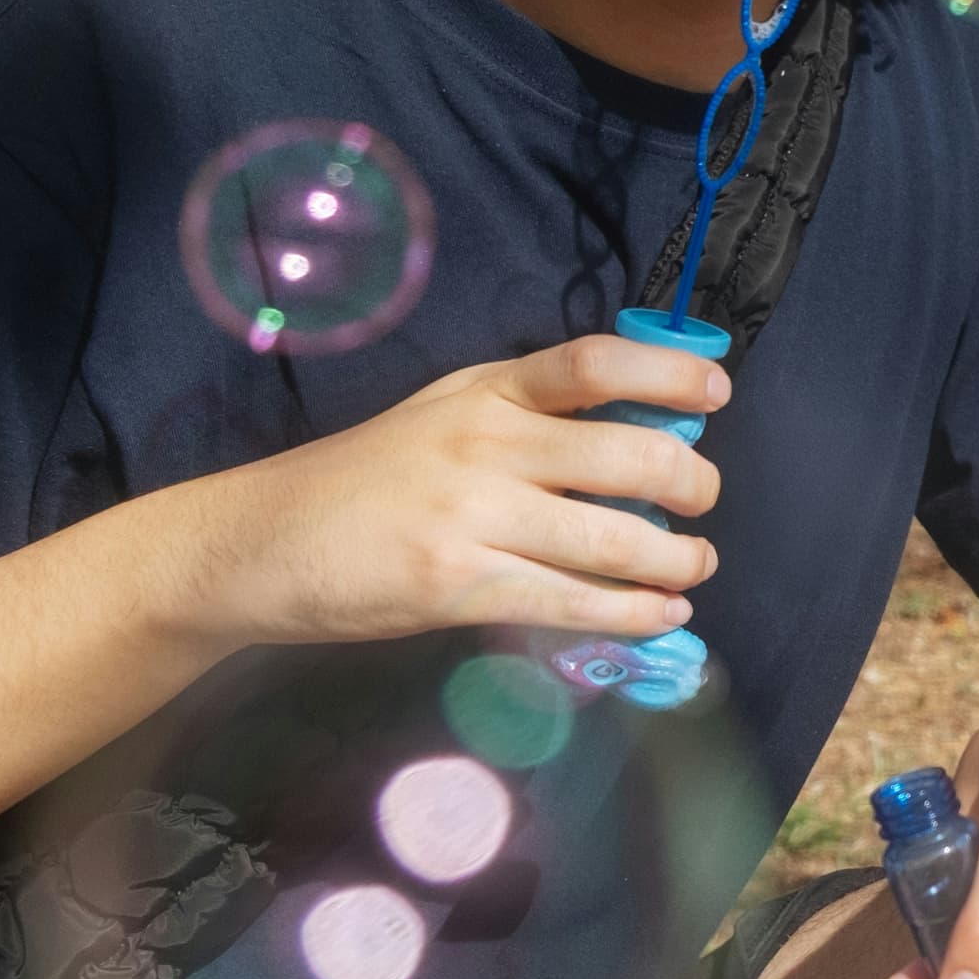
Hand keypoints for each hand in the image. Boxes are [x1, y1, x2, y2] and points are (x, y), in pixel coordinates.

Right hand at [173, 335, 727, 649]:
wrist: (261, 543)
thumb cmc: (362, 480)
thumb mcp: (440, 413)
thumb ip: (523, 415)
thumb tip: (632, 433)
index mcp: (485, 391)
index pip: (593, 363)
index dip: (668, 375)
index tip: (717, 395)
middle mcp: (485, 443)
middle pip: (628, 456)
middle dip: (692, 486)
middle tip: (704, 504)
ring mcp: (471, 516)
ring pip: (612, 539)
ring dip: (675, 559)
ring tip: (694, 566)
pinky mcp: (456, 586)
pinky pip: (570, 601)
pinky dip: (632, 612)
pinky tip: (661, 614)